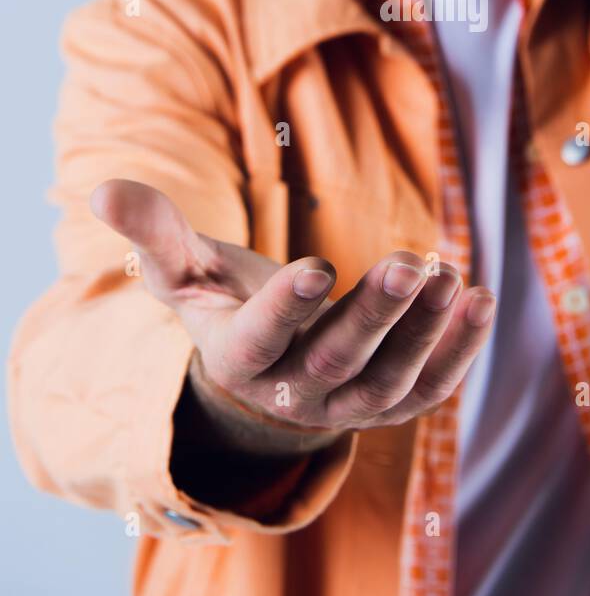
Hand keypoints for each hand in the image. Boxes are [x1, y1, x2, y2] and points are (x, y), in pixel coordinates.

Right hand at [90, 179, 495, 446]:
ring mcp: (348, 406)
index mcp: (238, 358)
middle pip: (338, 359)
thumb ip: (155, 231)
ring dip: (425, 329)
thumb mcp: (185, 269)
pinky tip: (481, 299)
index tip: (316, 264)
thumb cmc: (222, 303)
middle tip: (409, 258)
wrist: (267, 369)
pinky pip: (429, 389)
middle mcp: (294, 393)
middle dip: (375, 312)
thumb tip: (102, 190)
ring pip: (390, 379)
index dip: (285, 308)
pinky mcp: (391, 405)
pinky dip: (459, 351)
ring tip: (449, 272)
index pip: (259, 341)